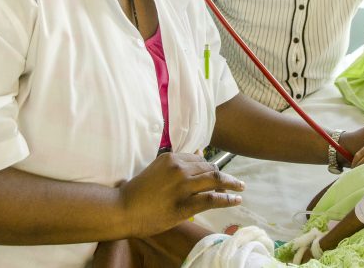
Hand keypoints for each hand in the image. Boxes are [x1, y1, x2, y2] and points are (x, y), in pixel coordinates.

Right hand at [118, 152, 244, 237]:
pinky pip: (212, 199)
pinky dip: (227, 198)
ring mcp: (182, 185)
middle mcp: (179, 167)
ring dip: (232, 184)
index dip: (210, 167)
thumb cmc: (137, 192)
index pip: (199, 159)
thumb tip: (198, 154)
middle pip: (209, 168)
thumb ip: (176, 164)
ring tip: (241, 187)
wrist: (122, 209)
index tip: (217, 175)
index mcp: (171, 157)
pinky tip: (236, 199)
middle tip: (234, 183)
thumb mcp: (156, 170)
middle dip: (223, 176)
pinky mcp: (184, 204)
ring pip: (215, 180)